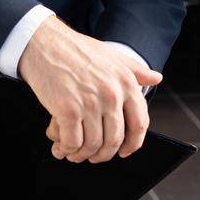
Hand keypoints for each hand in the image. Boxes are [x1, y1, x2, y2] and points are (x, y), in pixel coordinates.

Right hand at [18, 15, 161, 163]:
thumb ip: (136, 70)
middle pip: (114, 139)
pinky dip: (66, 149)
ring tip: (74, 153)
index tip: (125, 151)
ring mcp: (90, 103)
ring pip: (92, 145)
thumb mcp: (112, 55)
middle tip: (94, 155)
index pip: (139, 124)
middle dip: (103, 154)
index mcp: (126, 82)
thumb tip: (156, 78)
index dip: (132, 143)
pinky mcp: (67, 110)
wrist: (44, 43)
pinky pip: (72, 141)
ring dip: (82, 154)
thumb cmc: (75, 49)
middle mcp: (111, 94)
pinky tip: (62, 148)